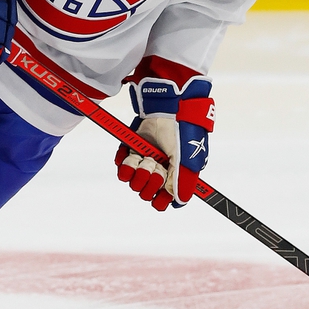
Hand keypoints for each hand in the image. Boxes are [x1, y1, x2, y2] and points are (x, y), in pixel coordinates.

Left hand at [115, 76, 213, 209]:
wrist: (168, 107)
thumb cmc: (183, 131)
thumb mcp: (187, 158)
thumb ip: (183, 181)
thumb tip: (178, 202)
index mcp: (177, 174)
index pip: (166, 198)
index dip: (161, 200)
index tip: (158, 199)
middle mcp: (161, 169)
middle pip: (147, 192)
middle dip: (149, 181)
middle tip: (155, 167)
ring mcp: (146, 160)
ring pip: (132, 181)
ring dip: (136, 172)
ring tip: (143, 160)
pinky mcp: (133, 150)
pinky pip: (121, 165)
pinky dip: (123, 162)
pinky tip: (131, 155)